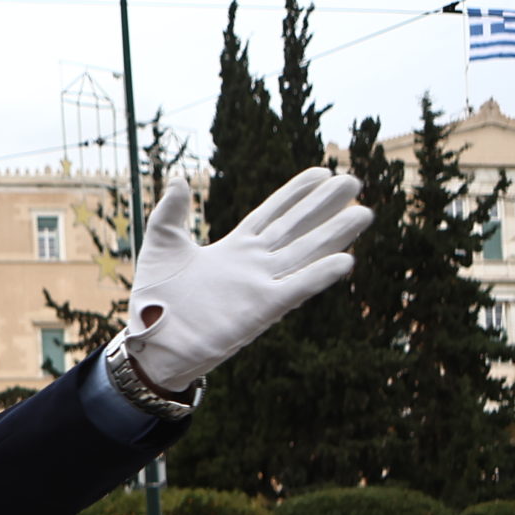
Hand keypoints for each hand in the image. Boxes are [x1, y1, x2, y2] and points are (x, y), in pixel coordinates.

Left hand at [124, 167, 373, 391]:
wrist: (150, 342)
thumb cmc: (154, 299)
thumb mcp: (161, 247)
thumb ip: (170, 214)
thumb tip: (179, 179)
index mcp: (234, 248)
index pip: (272, 213)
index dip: (295, 193)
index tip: (321, 171)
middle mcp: (253, 264)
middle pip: (296, 228)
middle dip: (324, 206)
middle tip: (354, 182)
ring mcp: (260, 286)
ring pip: (305, 254)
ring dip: (334, 235)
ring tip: (363, 214)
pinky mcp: (260, 310)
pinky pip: (296, 289)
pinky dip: (318, 276)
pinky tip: (345, 261)